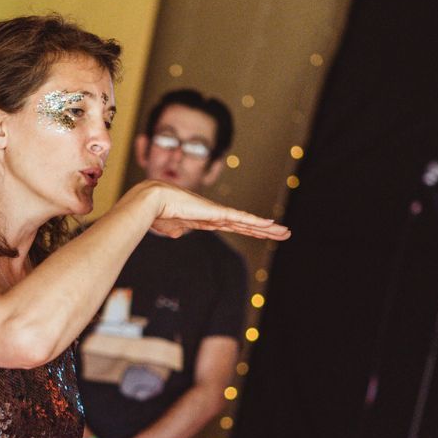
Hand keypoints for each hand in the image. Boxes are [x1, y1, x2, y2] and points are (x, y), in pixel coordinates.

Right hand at [134, 181, 290, 241]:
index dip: (249, 229)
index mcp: (206, 220)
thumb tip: (176, 235)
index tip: (263, 233)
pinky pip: (241, 219)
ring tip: (285, 232)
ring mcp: (218, 214)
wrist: (152, 202)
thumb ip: (176, 231)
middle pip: (246, 224)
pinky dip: (256, 222)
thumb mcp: (170, 228)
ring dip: (267, 228)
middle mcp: (216, 216)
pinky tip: (270, 225)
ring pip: (248, 222)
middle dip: (265, 230)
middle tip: (284, 232)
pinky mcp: (217, 213)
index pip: (234, 226)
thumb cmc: (157, 213)